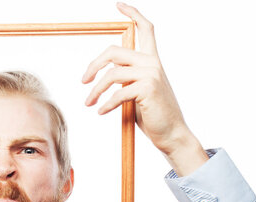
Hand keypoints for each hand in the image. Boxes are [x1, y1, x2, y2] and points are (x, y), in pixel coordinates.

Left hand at [82, 2, 208, 175]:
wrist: (172, 134)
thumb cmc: (154, 115)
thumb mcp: (138, 92)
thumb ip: (126, 78)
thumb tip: (105, 73)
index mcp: (152, 60)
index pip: (145, 29)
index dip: (133, 14)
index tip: (119, 5)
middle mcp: (153, 63)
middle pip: (114, 52)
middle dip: (93, 65)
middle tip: (83, 81)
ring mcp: (151, 74)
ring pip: (111, 74)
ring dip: (95, 90)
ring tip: (89, 103)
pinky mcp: (147, 89)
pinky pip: (117, 93)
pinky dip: (106, 104)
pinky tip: (101, 112)